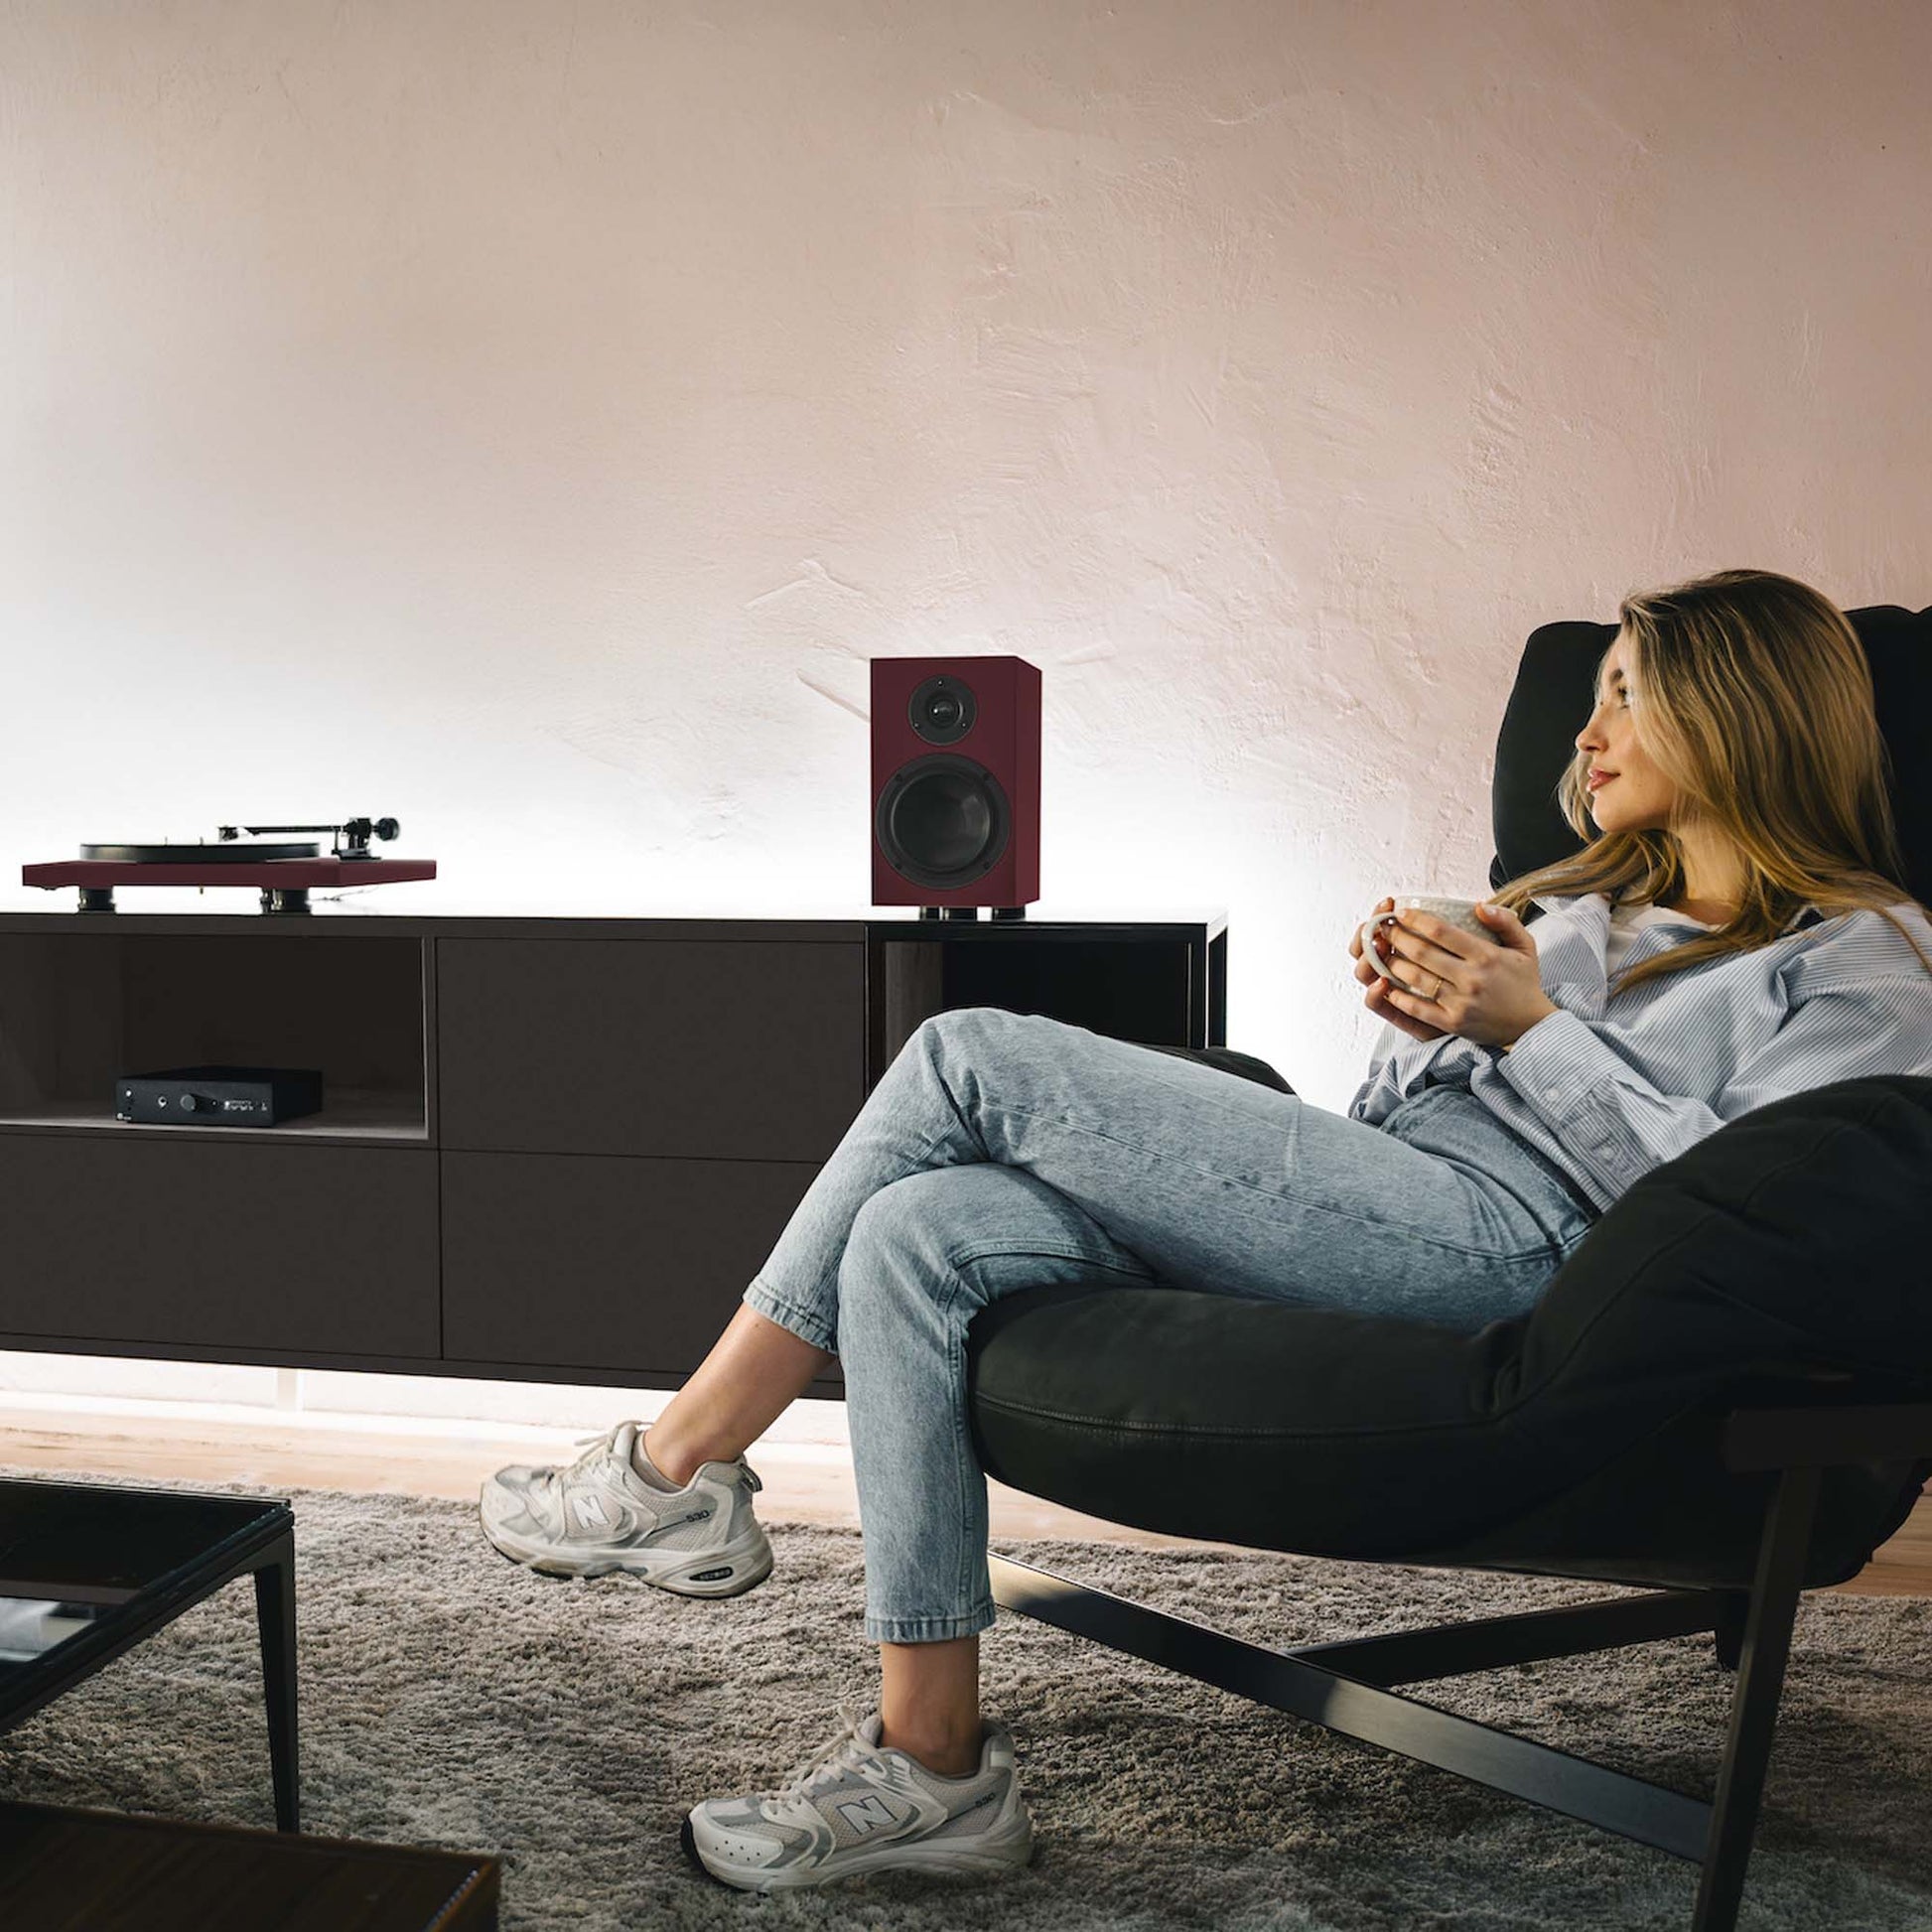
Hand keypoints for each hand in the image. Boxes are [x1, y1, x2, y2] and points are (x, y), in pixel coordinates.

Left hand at [1351, 899, 1558, 1048]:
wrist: (1531, 1026)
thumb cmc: (1524, 983)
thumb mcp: (1525, 946)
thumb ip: (1505, 921)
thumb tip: (1478, 905)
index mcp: (1486, 956)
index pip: (1441, 932)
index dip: (1416, 920)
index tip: (1401, 913)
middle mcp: (1471, 978)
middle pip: (1422, 952)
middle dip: (1396, 937)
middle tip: (1383, 927)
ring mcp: (1460, 1002)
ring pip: (1415, 978)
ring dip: (1392, 962)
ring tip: (1381, 951)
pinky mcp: (1452, 1023)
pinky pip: (1417, 1008)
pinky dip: (1398, 995)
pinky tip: (1385, 984)